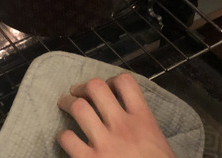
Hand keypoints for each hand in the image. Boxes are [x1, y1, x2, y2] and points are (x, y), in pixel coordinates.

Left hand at [56, 73, 174, 157]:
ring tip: (65, 106)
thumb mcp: (157, 142)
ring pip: (78, 107)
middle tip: (77, 93)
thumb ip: (143, 125)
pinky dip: (64, 137)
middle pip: (96, 87)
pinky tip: (67, 140)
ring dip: (67, 104)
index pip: (126, 82)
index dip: (111, 80)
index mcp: (143, 120)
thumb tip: (130, 115)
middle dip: (82, 87)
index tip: (106, 87)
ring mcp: (105, 143)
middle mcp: (123, 126)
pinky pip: (67, 138)